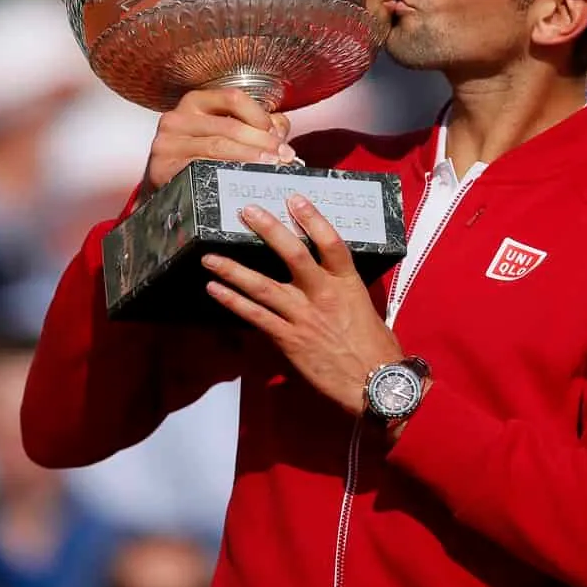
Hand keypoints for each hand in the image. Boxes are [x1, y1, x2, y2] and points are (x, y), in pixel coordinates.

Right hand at [144, 89, 294, 195]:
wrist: (164, 186)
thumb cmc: (199, 156)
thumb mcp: (225, 133)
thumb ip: (256, 126)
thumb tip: (280, 129)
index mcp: (195, 102)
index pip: (232, 98)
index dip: (259, 115)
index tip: (277, 135)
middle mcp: (177, 118)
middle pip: (228, 126)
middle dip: (262, 142)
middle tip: (283, 157)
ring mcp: (167, 143)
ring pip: (217, 147)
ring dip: (250, 158)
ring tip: (271, 167)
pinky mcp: (162, 167)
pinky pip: (200, 168)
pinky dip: (226, 174)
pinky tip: (242, 179)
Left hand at [202, 195, 401, 415]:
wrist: (375, 386)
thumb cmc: (377, 349)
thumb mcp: (365, 309)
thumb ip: (343, 291)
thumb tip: (327, 279)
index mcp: (348, 284)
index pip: (331, 242)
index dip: (313, 218)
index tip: (295, 199)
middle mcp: (324, 295)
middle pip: (293, 254)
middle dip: (268, 230)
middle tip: (247, 211)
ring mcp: (304, 317)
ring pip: (263, 286)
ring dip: (233, 269)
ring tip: (210, 256)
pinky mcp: (289, 339)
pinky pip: (255, 316)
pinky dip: (233, 302)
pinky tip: (215, 290)